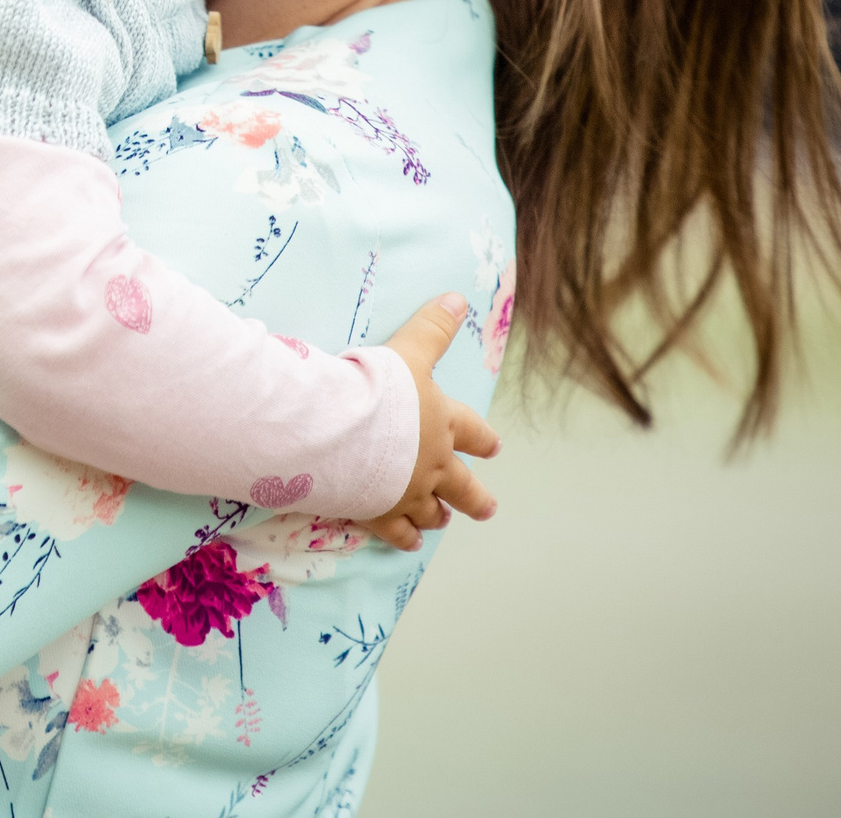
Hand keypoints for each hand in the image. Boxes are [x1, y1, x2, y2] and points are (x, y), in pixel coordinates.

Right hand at [358, 293, 500, 552]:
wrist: (345, 430)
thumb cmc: (379, 388)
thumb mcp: (410, 350)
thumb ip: (434, 326)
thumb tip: (459, 297)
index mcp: (443, 424)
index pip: (472, 434)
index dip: (483, 441)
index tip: (495, 449)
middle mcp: (433, 464)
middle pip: (462, 487)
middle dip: (476, 498)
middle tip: (487, 508)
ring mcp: (409, 493)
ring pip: (432, 512)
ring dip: (439, 516)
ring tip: (443, 522)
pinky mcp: (381, 513)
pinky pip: (397, 532)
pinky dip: (404, 537)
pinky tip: (407, 543)